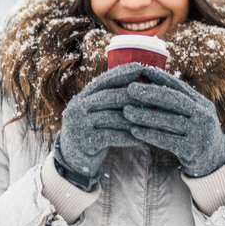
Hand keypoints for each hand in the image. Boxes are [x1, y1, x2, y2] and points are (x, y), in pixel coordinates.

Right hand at [54, 63, 143, 183]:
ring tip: (151, 118)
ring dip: (134, 118)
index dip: (121, 73)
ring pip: (112, 117)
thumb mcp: (93, 112)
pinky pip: (112, 136)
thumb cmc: (91, 130)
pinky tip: (141, 138)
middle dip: (132, 95)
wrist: (72, 158)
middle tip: (152, 94)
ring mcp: (80, 124)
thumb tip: (138, 85)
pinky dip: (128, 137)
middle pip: (108, 97)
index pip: (103, 80)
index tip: (140, 67)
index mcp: (82, 97)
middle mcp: (78, 108)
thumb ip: (107, 100)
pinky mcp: (86, 141)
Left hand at [122, 65, 224, 177]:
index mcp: (202, 104)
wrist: (215, 161)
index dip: (161, 78)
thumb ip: (179, 103)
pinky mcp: (191, 150)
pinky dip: (149, 134)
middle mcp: (203, 116)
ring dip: (145, 115)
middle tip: (130, 89)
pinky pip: (166, 140)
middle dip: (151, 93)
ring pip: (168, 121)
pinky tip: (134, 131)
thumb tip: (151, 83)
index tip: (142, 70)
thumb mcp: (195, 115)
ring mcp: (199, 133)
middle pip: (175, 100)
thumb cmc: (196, 133)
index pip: (180, 87)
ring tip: (126, 111)